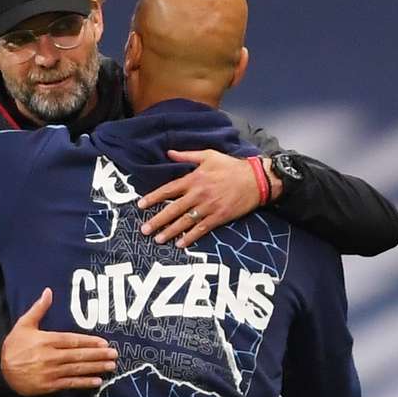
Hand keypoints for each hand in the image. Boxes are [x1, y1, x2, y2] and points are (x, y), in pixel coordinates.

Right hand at [0, 288, 117, 395]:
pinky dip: (84, 382)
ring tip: (111, 366)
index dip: (89, 342)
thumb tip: (48, 291)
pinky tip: (97, 381)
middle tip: (114, 355)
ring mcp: (51, 372)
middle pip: (78, 355)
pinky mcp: (49, 386)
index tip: (104, 342)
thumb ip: (39, 308)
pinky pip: (70, 384)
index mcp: (46, 340)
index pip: (72, 340)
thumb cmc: (13, 346)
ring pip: (77, 369)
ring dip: (95, 368)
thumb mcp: (24, 324)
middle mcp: (50, 356)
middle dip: (98, 355)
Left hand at [138, 149, 265, 247]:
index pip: (168, 190)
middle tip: (144, 230)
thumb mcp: (209, 155)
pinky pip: (201, 229)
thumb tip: (169, 152)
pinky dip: (190, 237)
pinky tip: (180, 244)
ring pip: (185, 222)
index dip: (153, 198)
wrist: (256, 179)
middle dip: (157, 220)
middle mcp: (199, 194)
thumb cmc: (231, 166)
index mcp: (194, 179)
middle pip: (173, 209)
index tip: (141, 205)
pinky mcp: (219, 217)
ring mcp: (209, 207)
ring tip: (158, 239)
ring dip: (170, 232)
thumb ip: (187, 156)